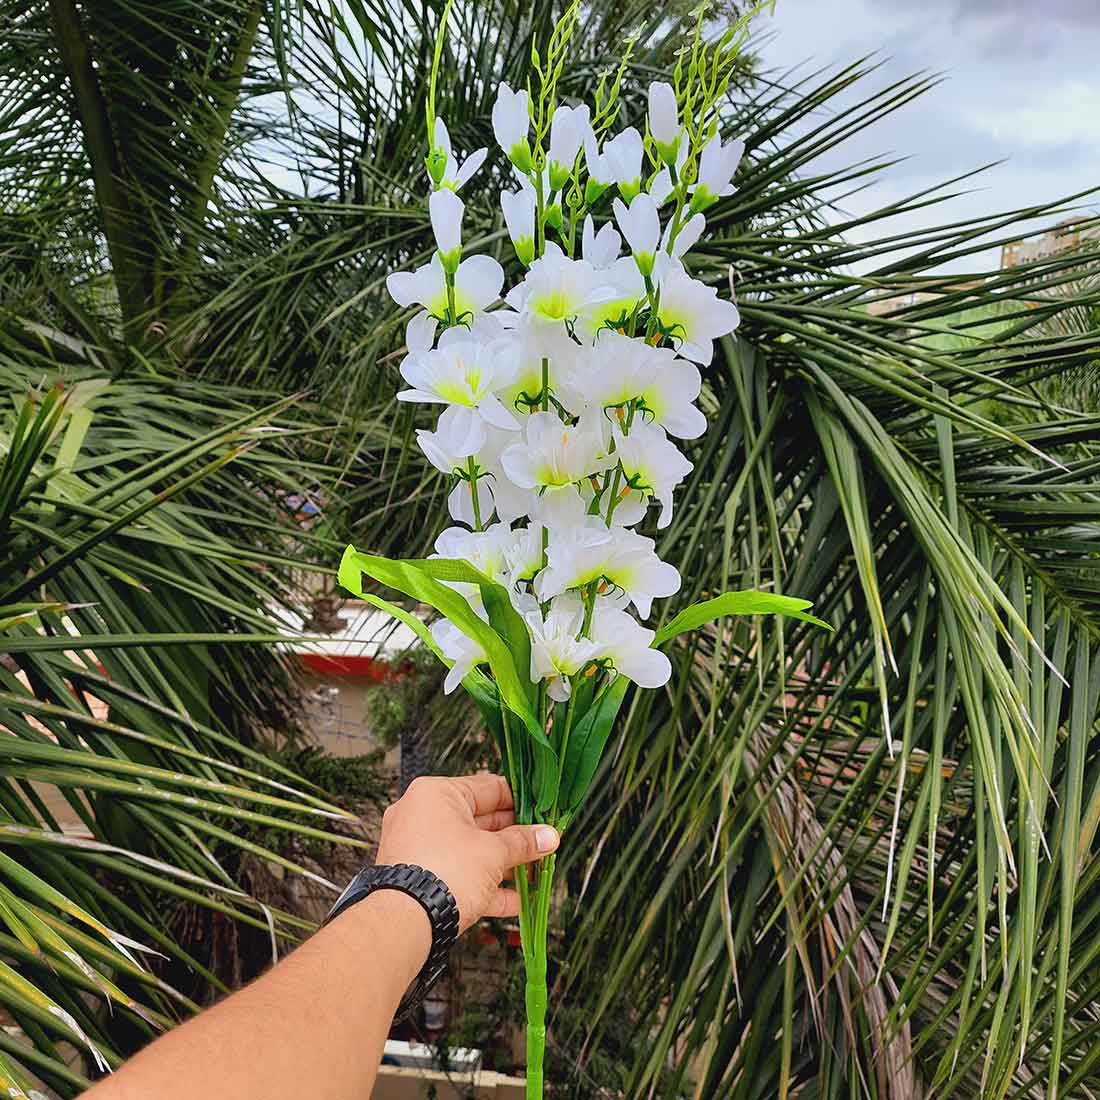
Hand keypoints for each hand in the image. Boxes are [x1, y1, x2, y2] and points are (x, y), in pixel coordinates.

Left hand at [375, 773, 558, 932]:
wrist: (405, 923)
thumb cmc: (444, 872)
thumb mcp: (493, 852)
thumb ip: (523, 842)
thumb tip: (548, 836)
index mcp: (437, 794)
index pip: (488, 788)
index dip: (520, 801)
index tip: (542, 812)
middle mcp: (423, 816)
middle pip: (480, 822)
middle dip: (515, 838)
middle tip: (543, 844)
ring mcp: (419, 850)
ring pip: (471, 853)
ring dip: (504, 865)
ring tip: (533, 874)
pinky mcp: (419, 881)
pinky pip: (459, 877)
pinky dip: (486, 887)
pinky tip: (516, 901)